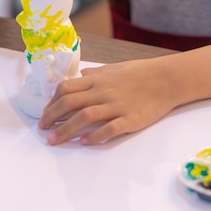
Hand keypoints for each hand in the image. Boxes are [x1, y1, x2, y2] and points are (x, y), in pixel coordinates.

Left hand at [38, 45, 210, 144]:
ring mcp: (116, 106)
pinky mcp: (130, 119)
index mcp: (97, 80)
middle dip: (51, 118)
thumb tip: (80, 76)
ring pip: (84, 117)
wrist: (167, 79)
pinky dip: (95, 136)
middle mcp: (102, 92)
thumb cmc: (141, 73)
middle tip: (43, 130)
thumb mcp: (115, 68)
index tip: (45, 114)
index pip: (66, 89)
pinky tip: (85, 142)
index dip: (51, 102)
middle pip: (69, 104)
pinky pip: (109, 129)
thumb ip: (95, 73)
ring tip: (54, 141)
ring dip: (66, 130)